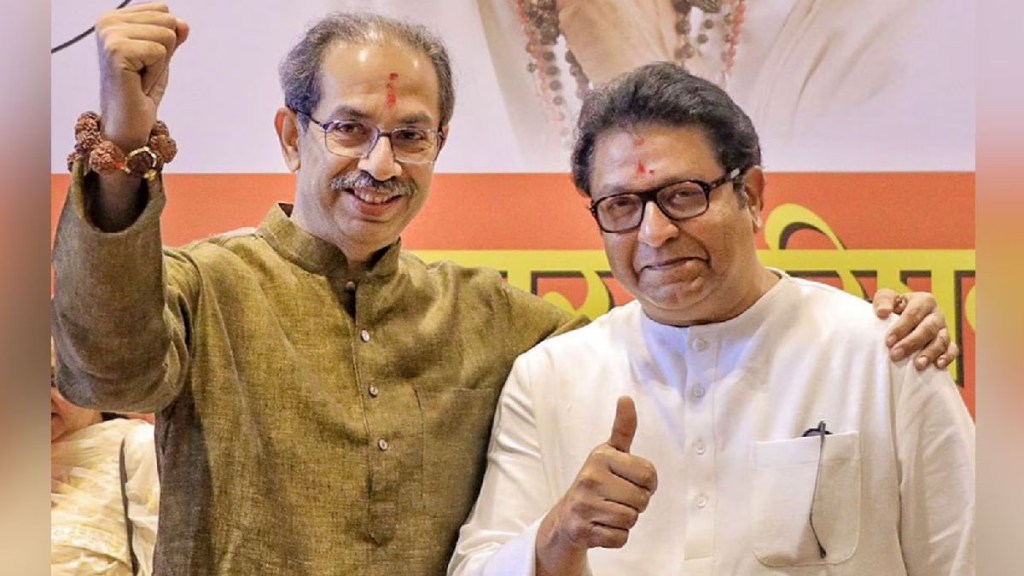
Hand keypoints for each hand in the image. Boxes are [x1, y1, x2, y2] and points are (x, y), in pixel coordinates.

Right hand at [96, 3, 188, 149]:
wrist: (127, 123)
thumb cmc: (139, 91)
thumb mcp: (161, 57)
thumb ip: (172, 35)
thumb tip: (183, 23)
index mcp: (114, 18)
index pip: (162, 9)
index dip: (164, 39)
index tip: (145, 60)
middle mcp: (108, 22)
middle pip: (168, 20)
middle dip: (164, 52)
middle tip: (143, 72)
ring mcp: (110, 35)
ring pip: (167, 35)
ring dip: (160, 64)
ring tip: (140, 77)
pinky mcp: (117, 50)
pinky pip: (160, 52)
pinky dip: (156, 73)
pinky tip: (138, 83)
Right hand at [536, 397, 657, 575]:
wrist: (566, 516)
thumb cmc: (597, 481)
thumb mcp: (609, 452)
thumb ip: (623, 428)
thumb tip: (626, 398)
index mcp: (601, 456)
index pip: (649, 475)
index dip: (647, 483)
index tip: (632, 481)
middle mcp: (590, 478)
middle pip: (642, 500)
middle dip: (636, 503)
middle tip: (618, 498)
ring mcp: (584, 505)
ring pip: (631, 519)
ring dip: (626, 520)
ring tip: (609, 510)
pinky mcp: (583, 530)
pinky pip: (620, 538)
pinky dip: (616, 535)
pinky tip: (602, 525)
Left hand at [873, 289, 958, 369]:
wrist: (900, 317)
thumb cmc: (892, 307)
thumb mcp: (885, 298)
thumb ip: (883, 301)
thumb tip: (882, 312)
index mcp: (924, 301)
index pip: (914, 314)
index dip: (901, 328)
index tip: (888, 342)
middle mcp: (936, 314)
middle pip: (928, 329)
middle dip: (911, 343)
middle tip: (895, 355)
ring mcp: (944, 329)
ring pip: (941, 340)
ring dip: (930, 353)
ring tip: (918, 365)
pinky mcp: (948, 343)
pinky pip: (952, 350)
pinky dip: (947, 357)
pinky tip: (938, 365)